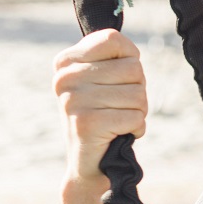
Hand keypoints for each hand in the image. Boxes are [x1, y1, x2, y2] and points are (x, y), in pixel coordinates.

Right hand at [52, 30, 147, 203]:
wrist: (90, 163)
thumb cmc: (105, 115)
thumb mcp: (105, 80)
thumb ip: (114, 57)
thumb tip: (128, 45)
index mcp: (65, 61)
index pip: (116, 40)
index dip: (130, 61)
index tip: (118, 80)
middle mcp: (64, 77)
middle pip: (133, 69)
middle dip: (137, 91)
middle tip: (118, 107)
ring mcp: (72, 100)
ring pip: (138, 94)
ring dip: (137, 112)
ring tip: (117, 121)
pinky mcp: (86, 123)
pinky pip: (136, 116)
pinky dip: (136, 128)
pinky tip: (118, 134)